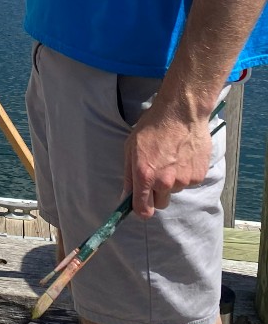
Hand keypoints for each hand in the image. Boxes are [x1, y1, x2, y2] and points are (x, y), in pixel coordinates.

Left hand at [123, 96, 212, 217]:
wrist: (181, 113)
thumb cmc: (153, 126)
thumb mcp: (131, 147)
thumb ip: (129, 175)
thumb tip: (125, 197)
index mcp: (145, 175)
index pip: (143, 210)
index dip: (141, 209)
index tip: (141, 204)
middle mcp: (165, 182)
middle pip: (160, 203)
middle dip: (157, 194)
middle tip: (157, 173)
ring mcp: (183, 180)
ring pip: (175, 190)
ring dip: (172, 181)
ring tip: (171, 158)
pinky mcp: (198, 176)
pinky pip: (189, 182)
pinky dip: (185, 173)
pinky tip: (183, 156)